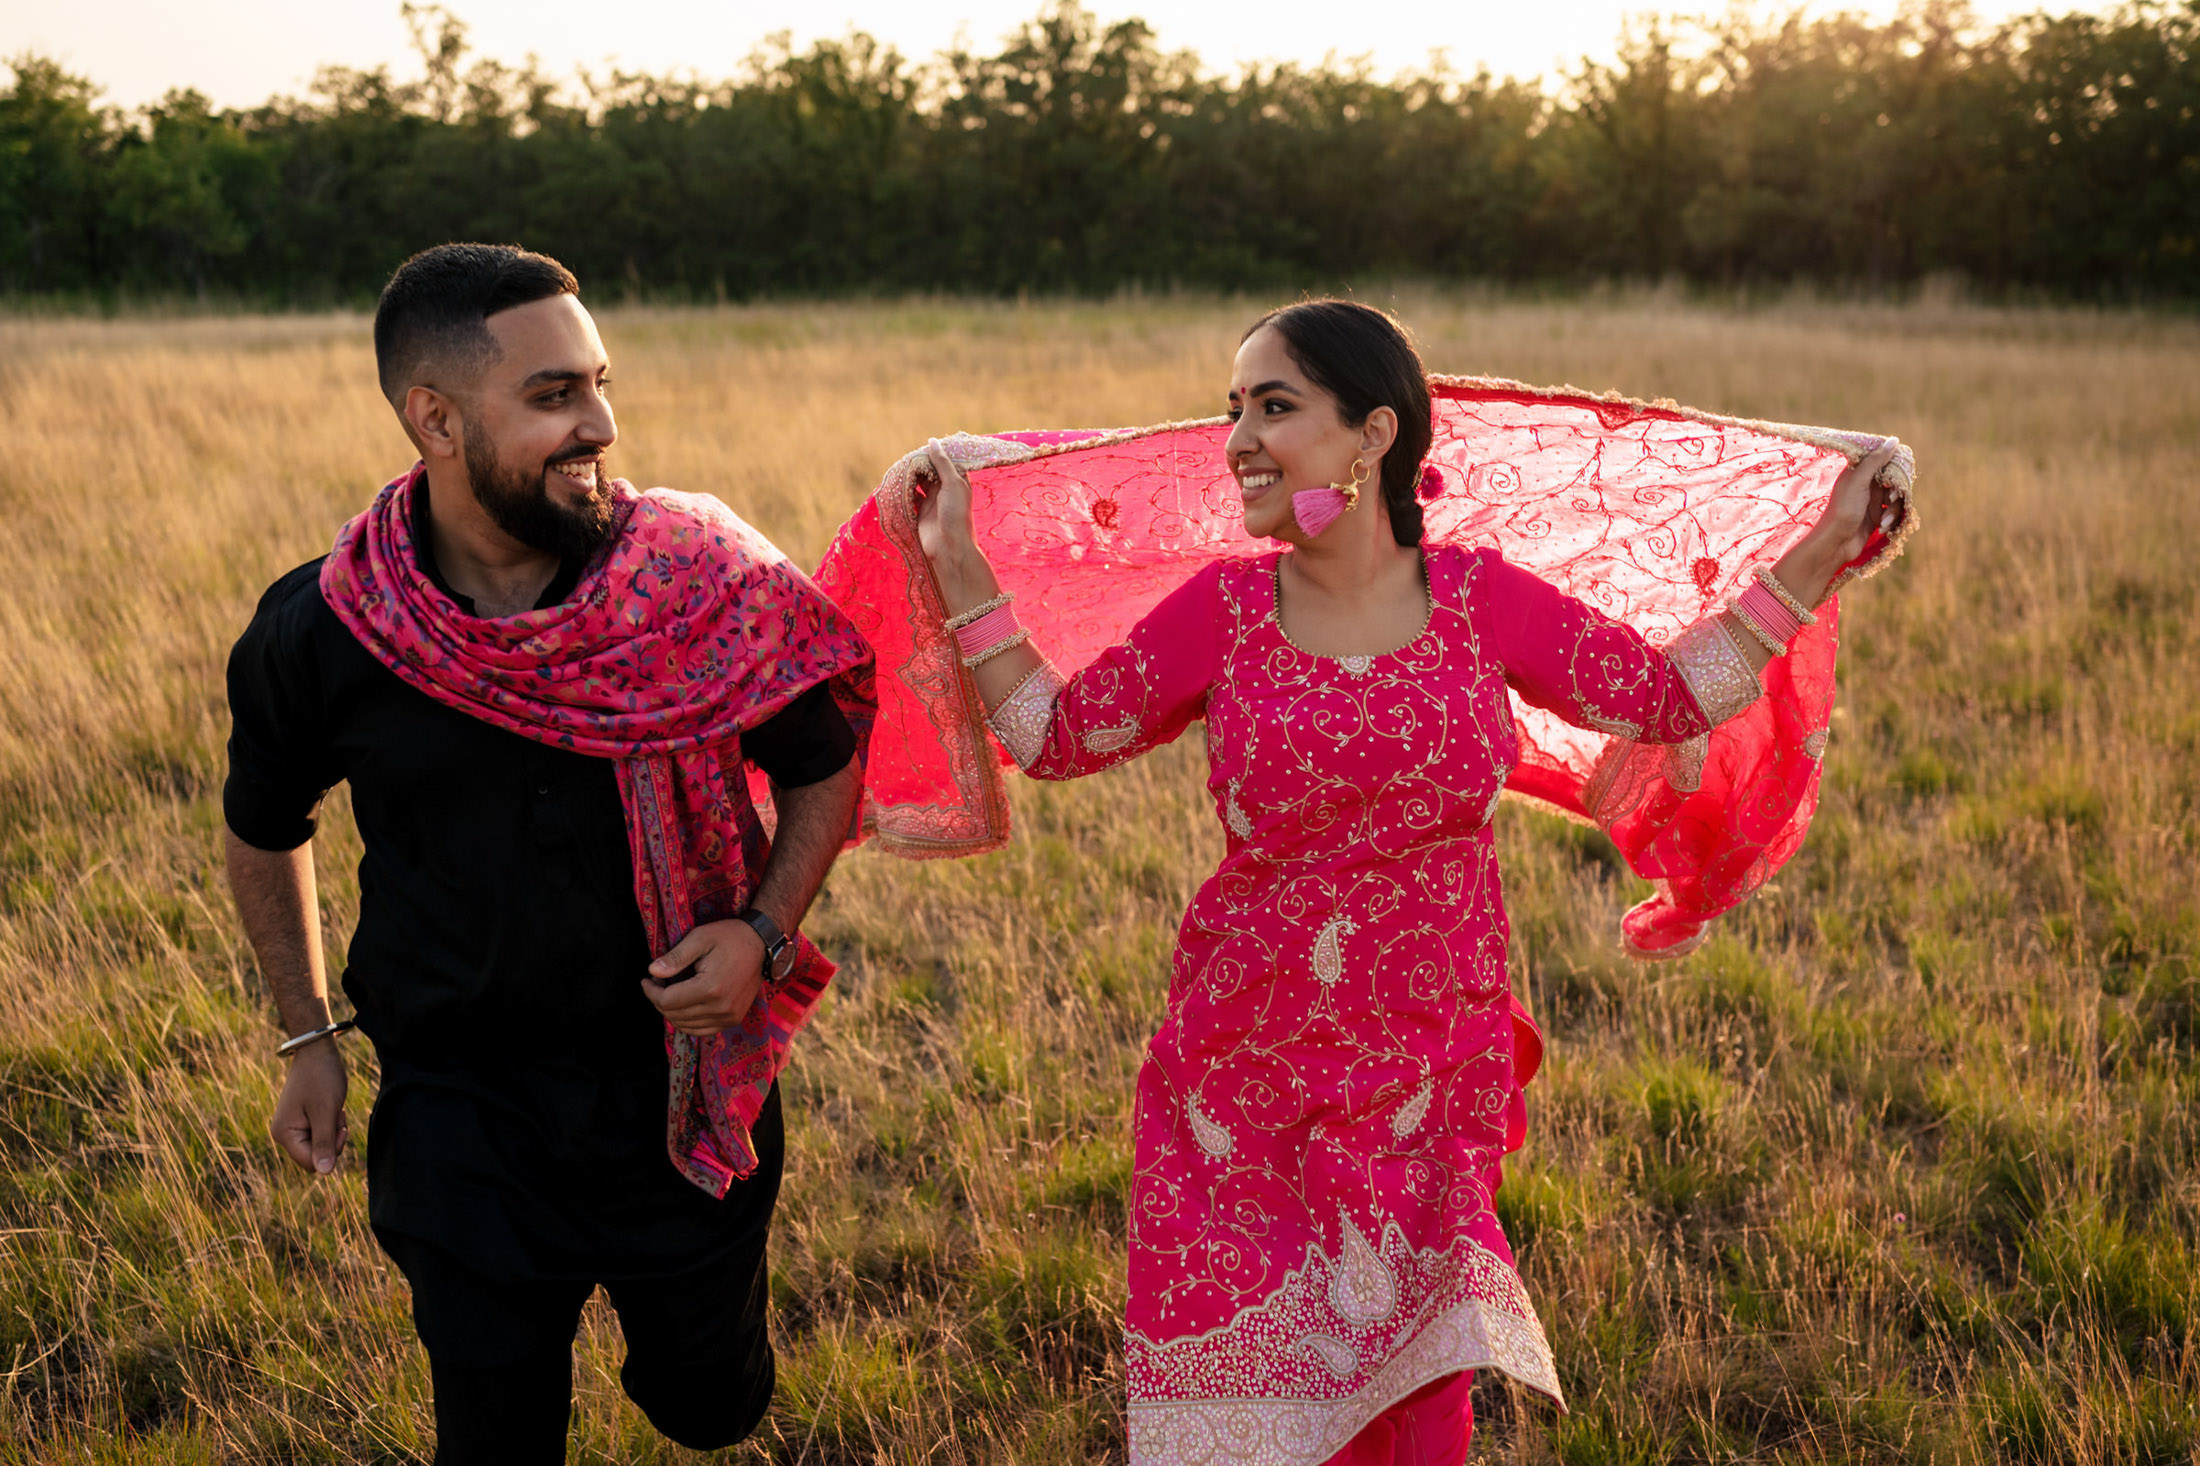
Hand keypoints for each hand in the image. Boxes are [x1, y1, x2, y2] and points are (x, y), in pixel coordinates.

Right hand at [270, 1040, 348, 1174]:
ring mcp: (291, 1127)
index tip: (339, 1128)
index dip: (330, 1151)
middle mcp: (283, 1134)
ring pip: (320, 1145)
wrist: (316, 1051)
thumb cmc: (321, 1078)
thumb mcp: (326, 1112)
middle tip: (337, 1115)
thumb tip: (325, 1173)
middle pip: (315, 1156)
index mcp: (284, 1134)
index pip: (310, 1163)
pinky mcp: (300, 1120)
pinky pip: (320, 1134)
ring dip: (333, 1130)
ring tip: (334, 1108)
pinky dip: (330, 1123)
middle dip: (332, 1140)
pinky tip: (332, 1107)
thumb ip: (325, 1143)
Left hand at [643, 919, 766, 1035]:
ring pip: (686, 1026)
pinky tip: (683, 1007)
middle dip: (659, 1001)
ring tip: (669, 994)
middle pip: (675, 1015)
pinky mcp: (733, 1019)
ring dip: (671, 1012)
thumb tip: (652, 971)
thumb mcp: (700, 938)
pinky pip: (702, 1030)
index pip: (668, 1001)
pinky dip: (687, 1022)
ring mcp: (729, 1016)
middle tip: (656, 983)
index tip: (647, 979)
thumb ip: (676, 957)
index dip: (651, 991)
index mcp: (710, 988)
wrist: (761, 943)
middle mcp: (720, 1008)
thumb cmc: (730, 937)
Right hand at [914, 440, 985, 579]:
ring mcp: (932, 500)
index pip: (946, 461)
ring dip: (910, 476)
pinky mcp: (920, 511)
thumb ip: (942, 463)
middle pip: (930, 470)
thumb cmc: (956, 514)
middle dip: (920, 463)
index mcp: (958, 481)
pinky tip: (897, 483)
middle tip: (908, 457)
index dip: (936, 452)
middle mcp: (945, 489)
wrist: (949, 547)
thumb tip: (932, 441)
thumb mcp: (952, 483)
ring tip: (900, 467)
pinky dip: (904, 490)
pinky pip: (910, 496)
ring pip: (919, 482)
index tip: (924, 444)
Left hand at [1810, 440, 1902, 569]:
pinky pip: (1893, 513)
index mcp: (1858, 472)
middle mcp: (1865, 484)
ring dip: (1893, 511)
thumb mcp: (1859, 481)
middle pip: (1893, 481)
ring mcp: (1871, 501)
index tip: (1896, 475)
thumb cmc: (1844, 510)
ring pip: (1895, 499)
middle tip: (1891, 500)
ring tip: (1883, 521)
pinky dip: (1891, 520)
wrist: (1835, 543)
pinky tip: (1883, 528)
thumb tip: (1894, 440)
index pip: (1883, 461)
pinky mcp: (1876, 517)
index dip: (1893, 467)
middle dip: (1896, 493)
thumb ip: (1875, 460)